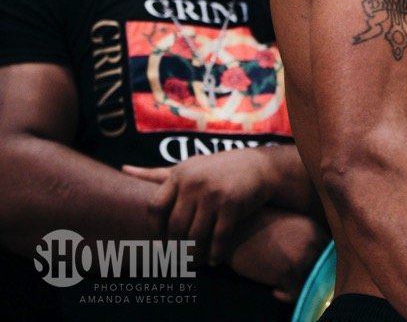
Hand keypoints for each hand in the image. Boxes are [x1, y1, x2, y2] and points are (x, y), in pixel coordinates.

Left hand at [123, 147, 278, 263]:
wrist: (260, 166)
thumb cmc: (219, 169)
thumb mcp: (188, 167)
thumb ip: (156, 173)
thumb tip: (123, 169)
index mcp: (179, 175)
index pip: (155, 209)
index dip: (155, 231)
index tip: (161, 244)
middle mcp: (194, 183)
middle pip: (175, 227)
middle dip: (176, 248)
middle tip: (178, 261)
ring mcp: (213, 193)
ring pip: (195, 235)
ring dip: (194, 255)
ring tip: (195, 263)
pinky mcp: (233, 204)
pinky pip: (219, 237)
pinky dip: (215, 253)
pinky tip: (215, 260)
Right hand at [227, 209, 329, 302]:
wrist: (232, 229)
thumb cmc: (254, 227)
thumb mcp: (285, 225)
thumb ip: (301, 238)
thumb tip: (309, 260)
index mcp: (313, 228)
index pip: (330, 252)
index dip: (320, 264)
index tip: (308, 271)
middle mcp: (313, 241)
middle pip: (325, 268)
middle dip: (314, 278)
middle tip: (297, 283)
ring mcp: (302, 257)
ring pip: (313, 282)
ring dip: (300, 287)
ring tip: (283, 287)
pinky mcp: (287, 272)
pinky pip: (297, 293)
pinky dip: (288, 296)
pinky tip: (274, 291)